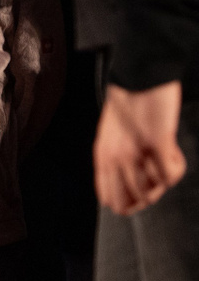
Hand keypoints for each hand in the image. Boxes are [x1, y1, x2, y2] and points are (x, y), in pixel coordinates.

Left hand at [95, 82, 186, 215]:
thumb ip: (117, 158)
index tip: (142, 193)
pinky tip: (173, 149)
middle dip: (149, 196)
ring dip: (164, 179)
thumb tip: (132, 184)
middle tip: (159, 177)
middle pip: (131, 202)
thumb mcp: (114, 134)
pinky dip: (177, 167)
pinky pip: (170, 176)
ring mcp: (135, 152)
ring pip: (153, 191)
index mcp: (102, 156)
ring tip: (166, 156)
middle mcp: (115, 158)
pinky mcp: (157, 142)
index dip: (128, 203)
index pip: (109, 198)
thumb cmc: (132, 102)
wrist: (142, 76)